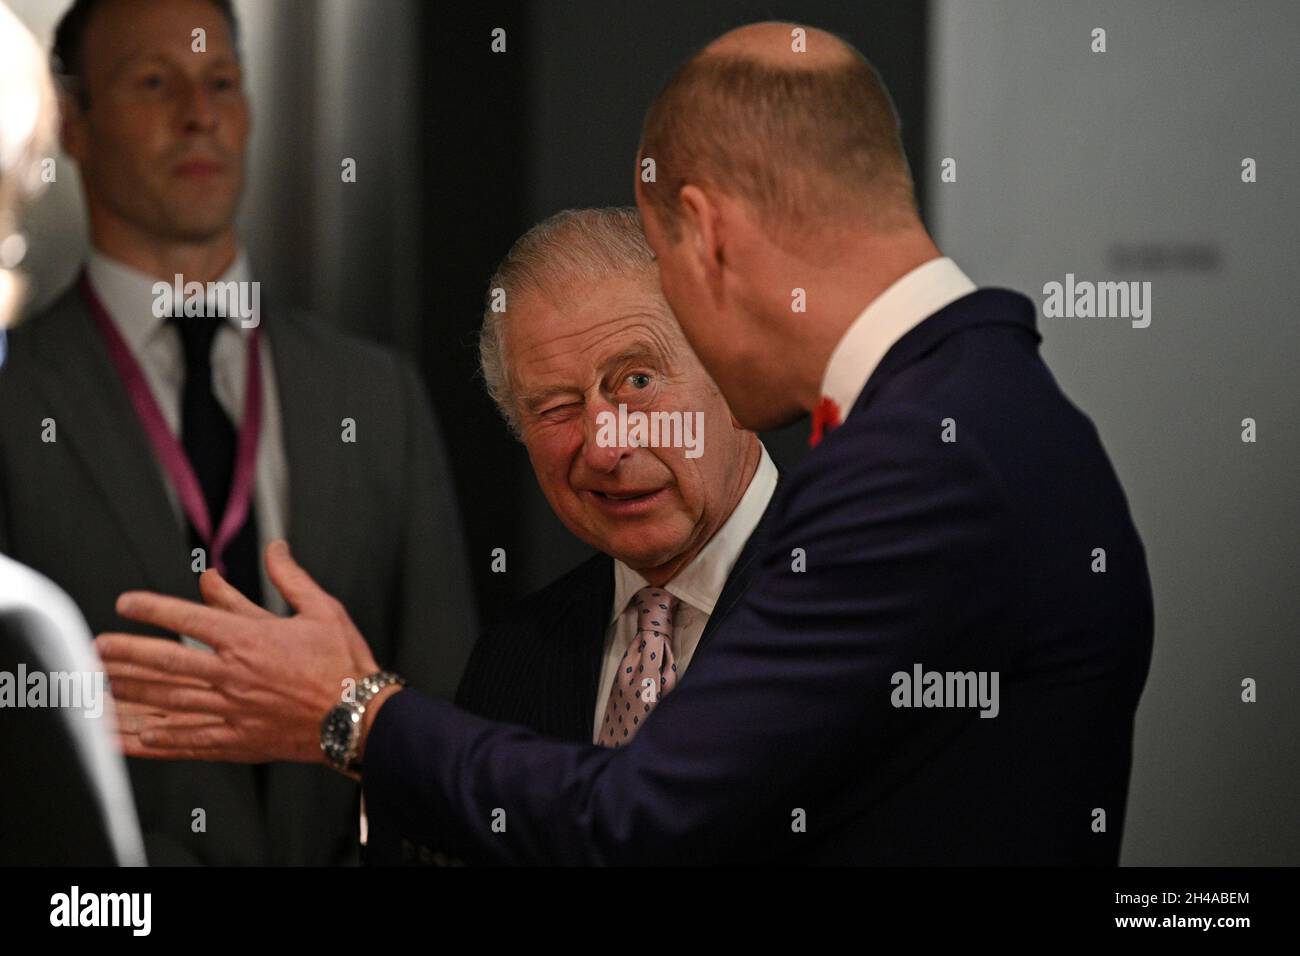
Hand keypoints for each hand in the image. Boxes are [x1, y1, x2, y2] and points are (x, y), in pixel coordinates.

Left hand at [95, 540, 381, 765]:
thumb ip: (290, 578)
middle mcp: (234, 674)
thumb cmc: (344, 663)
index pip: (189, 617)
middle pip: (167, 661)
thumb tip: (275, 549)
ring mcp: (233, 710)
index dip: (152, 608)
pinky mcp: (238, 740)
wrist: (360, 716)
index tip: (127, 603)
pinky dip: (161, 738)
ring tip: (103, 687)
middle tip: (97, 647)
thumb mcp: (321, 609)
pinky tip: (138, 735)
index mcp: (251, 639)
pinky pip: (190, 739)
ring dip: (133, 692)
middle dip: (126, 653)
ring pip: (170, 699)